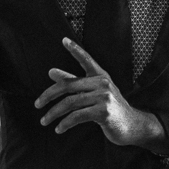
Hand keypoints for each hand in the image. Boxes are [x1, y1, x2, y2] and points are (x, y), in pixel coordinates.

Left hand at [34, 37, 162, 146]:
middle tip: (37, 104)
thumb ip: (74, 82)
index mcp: (101, 76)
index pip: (87, 60)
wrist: (132, 125)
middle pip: (68, 85)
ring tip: (44, 121)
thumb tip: (51, 72)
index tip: (64, 40)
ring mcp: (104, 97)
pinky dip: (65, 123)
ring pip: (70, 102)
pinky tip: (59, 129)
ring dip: (54, 113)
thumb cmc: (110, 108)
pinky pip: (77, 116)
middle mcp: (103, 83)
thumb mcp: (94, 93)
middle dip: (49, 95)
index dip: (76, 49)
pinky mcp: (104, 112)